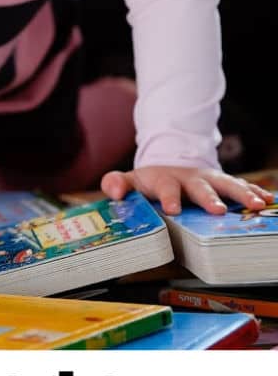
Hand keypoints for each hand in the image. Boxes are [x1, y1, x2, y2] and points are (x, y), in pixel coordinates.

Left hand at [100, 165, 274, 214]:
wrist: (170, 164)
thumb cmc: (149, 181)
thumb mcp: (130, 180)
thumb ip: (116, 183)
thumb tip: (113, 191)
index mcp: (166, 179)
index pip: (166, 188)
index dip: (169, 198)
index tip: (172, 209)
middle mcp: (191, 178)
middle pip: (201, 187)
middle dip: (210, 198)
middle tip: (219, 211)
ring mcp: (210, 180)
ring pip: (228, 185)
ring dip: (243, 194)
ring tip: (258, 205)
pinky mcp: (224, 184)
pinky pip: (243, 188)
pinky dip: (256, 193)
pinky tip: (268, 200)